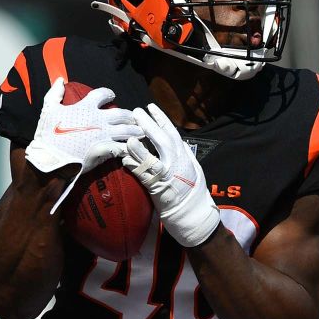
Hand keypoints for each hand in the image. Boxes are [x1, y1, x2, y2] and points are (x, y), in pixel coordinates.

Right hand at [25, 78, 141, 213]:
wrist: (50, 157)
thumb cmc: (48, 134)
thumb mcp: (48, 109)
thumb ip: (55, 93)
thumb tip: (60, 79)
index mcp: (86, 107)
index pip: (102, 94)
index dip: (108, 93)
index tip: (112, 95)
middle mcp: (98, 119)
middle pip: (121, 113)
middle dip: (129, 115)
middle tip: (134, 117)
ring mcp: (104, 134)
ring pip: (126, 130)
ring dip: (135, 131)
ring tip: (142, 132)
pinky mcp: (106, 149)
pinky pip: (123, 147)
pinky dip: (129, 148)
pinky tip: (134, 148)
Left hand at [122, 104, 219, 246]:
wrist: (194, 212)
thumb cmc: (191, 190)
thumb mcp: (191, 166)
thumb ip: (182, 153)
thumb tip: (176, 141)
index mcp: (183, 155)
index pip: (172, 132)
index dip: (161, 118)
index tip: (151, 106)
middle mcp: (177, 162)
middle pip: (162, 140)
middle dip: (149, 125)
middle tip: (136, 112)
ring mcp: (168, 175)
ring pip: (153, 158)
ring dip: (140, 147)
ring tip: (129, 136)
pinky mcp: (159, 188)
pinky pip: (144, 176)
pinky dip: (135, 166)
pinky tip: (125, 159)